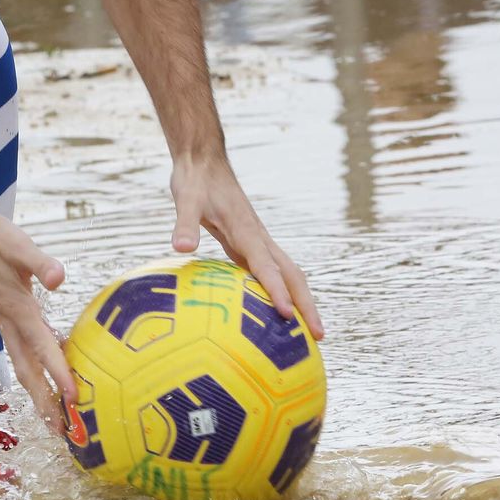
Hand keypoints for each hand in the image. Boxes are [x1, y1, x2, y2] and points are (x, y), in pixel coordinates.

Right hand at [0, 211, 76, 435]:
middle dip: (45, 403)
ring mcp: (5, 322)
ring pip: (24, 366)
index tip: (75, 398)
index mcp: (17, 309)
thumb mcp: (19, 245)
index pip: (42, 348)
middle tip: (63, 433)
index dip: (59, 373)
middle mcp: (9, 322)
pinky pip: (24, 350)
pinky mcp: (6, 317)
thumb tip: (59, 277)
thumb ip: (41, 263)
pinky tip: (52, 370)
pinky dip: (39, 368)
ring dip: (40, 393)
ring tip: (55, 419)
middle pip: (29, 371)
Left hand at [170, 158, 324, 340]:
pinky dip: (279, 293)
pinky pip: (270, 273)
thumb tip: (180, 248)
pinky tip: (275, 314)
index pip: (266, 266)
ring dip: (300, 301)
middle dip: (306, 305)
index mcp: (246, 230)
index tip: (286, 316)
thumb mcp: (186, 199)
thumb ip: (184, 224)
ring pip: (287, 274)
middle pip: (291, 275)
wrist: (204, 162)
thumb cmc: (195, 180)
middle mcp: (259, 239)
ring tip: (309, 333)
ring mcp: (256, 242)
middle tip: (319, 337)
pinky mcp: (248, 244)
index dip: (276, 291)